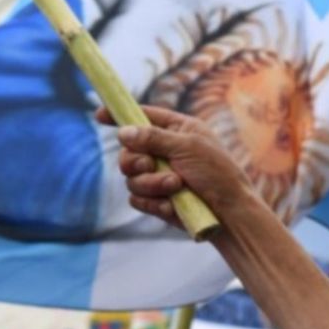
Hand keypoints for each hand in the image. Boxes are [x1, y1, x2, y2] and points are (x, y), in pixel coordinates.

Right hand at [97, 106, 252, 228]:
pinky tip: (173, 205)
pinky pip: (137, 199)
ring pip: (130, 177)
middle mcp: (165, 152)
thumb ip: (154, 138)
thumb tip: (124, 132)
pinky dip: (153, 202)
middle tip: (150, 164)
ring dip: (151, 183)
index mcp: (177, 130)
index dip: (120, 115)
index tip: (99, 115)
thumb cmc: (218, 174)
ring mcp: (159, 177)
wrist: (229, 213)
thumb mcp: (188, 147)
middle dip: (136, 160)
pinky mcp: (157, 200)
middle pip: (128, 151)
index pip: (143, 117)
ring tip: (177, 186)